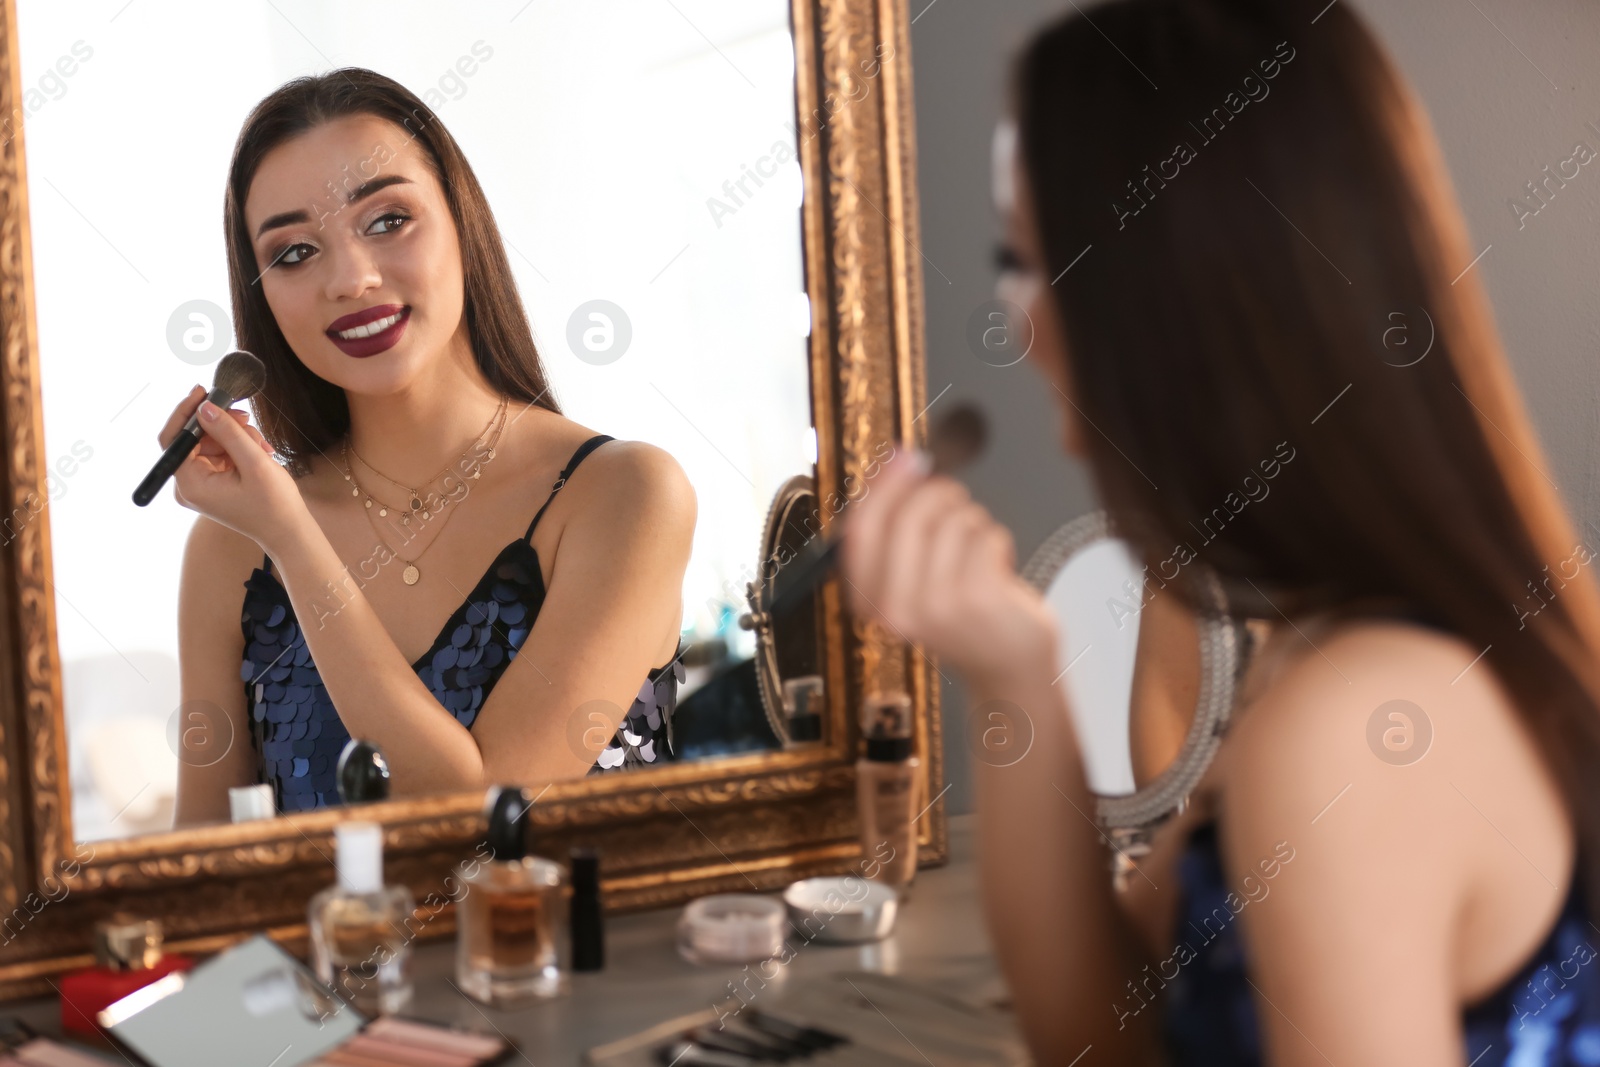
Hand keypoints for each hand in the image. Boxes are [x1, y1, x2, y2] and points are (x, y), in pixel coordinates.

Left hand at [161, 384, 307, 552]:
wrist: (289, 531)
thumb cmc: (274, 504)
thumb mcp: (254, 462)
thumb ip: (228, 432)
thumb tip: (204, 407)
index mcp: (192, 484)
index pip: (174, 439)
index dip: (186, 412)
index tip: (203, 392)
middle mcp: (189, 486)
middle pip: (193, 439)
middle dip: (220, 425)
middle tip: (245, 416)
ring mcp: (201, 485)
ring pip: (209, 444)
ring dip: (235, 437)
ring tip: (261, 446)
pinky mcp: (214, 484)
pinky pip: (219, 454)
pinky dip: (238, 448)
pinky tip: (259, 452)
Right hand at [839, 449, 1058, 690]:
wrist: (1006, 662)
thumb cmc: (961, 610)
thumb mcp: (912, 573)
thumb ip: (896, 520)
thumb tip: (898, 459)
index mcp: (867, 602)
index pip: (860, 527)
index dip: (883, 485)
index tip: (905, 457)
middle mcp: (893, 609)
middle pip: (908, 515)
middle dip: (938, 495)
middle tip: (956, 504)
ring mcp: (935, 605)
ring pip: (952, 521)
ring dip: (972, 525)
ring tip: (975, 555)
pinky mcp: (976, 597)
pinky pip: (984, 535)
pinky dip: (995, 541)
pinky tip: (995, 570)